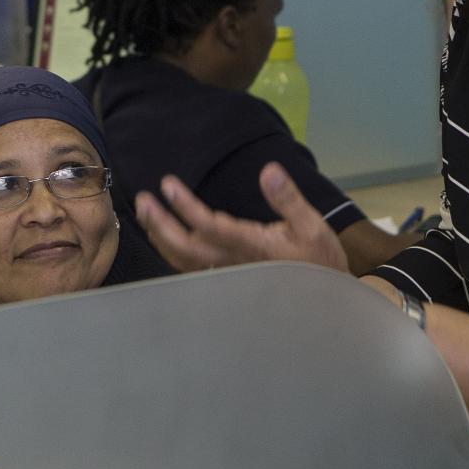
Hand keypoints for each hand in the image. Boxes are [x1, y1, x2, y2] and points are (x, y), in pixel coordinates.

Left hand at [135, 163, 347, 273]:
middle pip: (187, 248)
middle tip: (142, 200)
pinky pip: (191, 268)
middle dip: (161, 224)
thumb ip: (288, 199)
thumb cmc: (319, 260)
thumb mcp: (312, 225)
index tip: (167, 185)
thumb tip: (269, 170)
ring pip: (184, 260)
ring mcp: (228, 275)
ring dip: (161, 237)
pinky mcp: (227, 279)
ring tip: (145, 213)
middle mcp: (233, 264)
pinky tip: (163, 237)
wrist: (325, 299)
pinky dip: (172, 252)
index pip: (210, 226)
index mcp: (252, 247)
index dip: (186, 206)